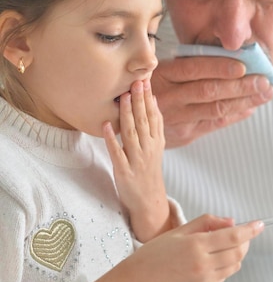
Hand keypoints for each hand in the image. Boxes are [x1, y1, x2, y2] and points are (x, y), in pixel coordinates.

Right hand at [91, 214, 264, 281]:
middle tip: (241, 233)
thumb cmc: (155, 253)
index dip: (249, 230)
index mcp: (196, 246)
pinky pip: (225, 276)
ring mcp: (205, 280)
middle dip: (245, 241)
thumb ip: (207, 223)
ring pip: (234, 266)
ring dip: (237, 254)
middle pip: (238, 252)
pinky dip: (227, 265)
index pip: (232, 236)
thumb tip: (231, 222)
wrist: (140, 280)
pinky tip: (215, 258)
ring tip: (226, 245)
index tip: (259, 224)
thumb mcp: (180, 230)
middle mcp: (203, 264)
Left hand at [103, 78, 169, 241]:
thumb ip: (153, 125)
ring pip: (132, 134)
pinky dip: (112, 139)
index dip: (148, 98)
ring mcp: (136, 160)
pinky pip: (117, 153)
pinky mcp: (124, 172)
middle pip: (143, 121)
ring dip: (127, 115)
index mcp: (156, 142)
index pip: (153, 116)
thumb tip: (151, 100)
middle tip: (136, 81)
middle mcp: (148, 149)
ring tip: (123, 97)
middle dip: (139, 101)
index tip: (145, 81)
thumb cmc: (148, 170)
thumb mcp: (156, 146)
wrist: (149, 200)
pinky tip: (106, 126)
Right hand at [151, 56, 272, 146]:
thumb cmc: (149, 87)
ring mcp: (176, 119)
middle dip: (240, 86)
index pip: (194, 69)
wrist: (126, 120)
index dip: (219, 67)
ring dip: (243, 102)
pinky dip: (233, 116)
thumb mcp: (159, 69)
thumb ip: (186, 64)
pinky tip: (249, 108)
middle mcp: (169, 97)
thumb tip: (224, 56)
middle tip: (265, 81)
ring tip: (264, 94)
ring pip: (214, 110)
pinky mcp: (183, 135)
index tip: (243, 65)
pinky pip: (212, 125)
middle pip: (209, 91)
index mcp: (163, 75)